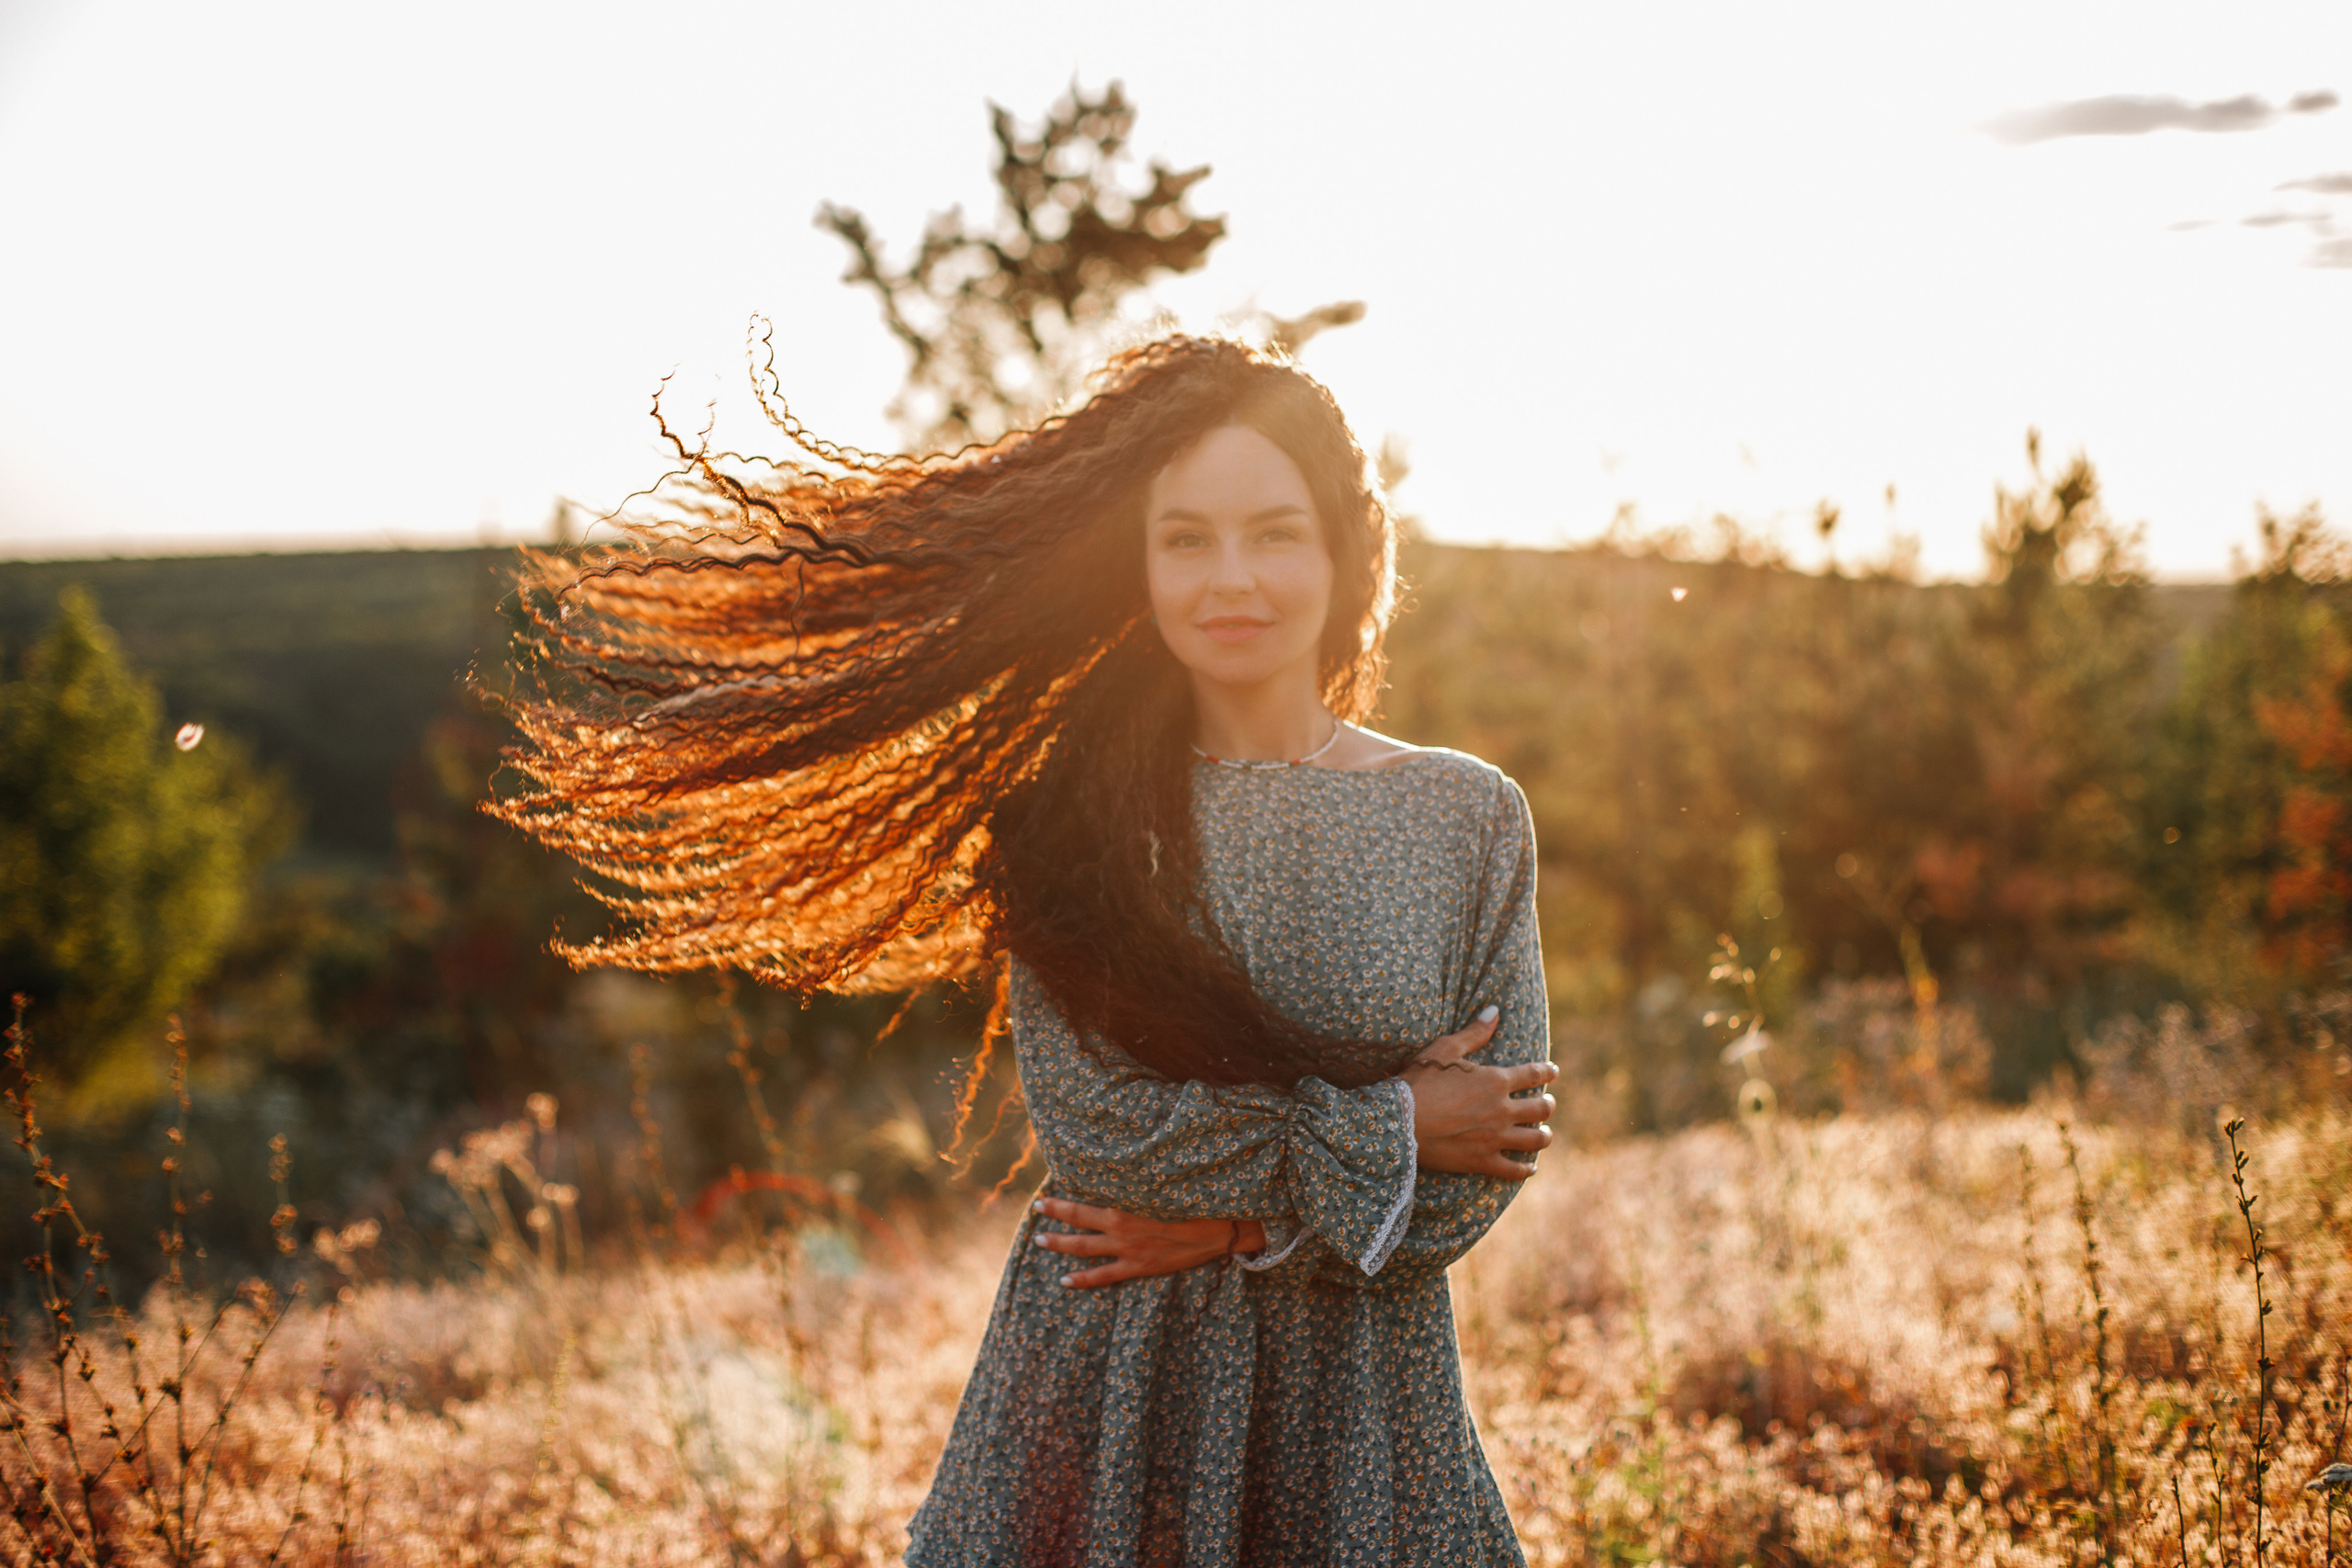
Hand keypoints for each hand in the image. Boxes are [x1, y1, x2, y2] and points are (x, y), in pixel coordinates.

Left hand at [1029, 1197, 1267, 1287]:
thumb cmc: (1192, 1202)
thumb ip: (1138, 1184)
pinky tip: (1065, 1280)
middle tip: (1035, 1210)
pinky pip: (1104, 1277)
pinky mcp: (1138, 1268)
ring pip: (1084, 1249)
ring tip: (1040, 1242)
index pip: (1086, 1200)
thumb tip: (1119, 1170)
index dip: (1062, 1199)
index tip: (1044, 1194)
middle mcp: (1121, 1228)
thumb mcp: (1162, 1187)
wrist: (1217, 1231)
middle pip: (1079, 1221)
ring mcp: (1128, 1251)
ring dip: (1060, 1245)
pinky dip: (1082, 1279)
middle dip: (1055, 1215)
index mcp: (1127, 1205)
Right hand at [1401, 1005, 1557, 1179]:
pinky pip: (1513, 1170)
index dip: (1547, 1072)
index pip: (1533, 1074)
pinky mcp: (1482, 1161)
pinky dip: (1525, 1169)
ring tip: (1544, 1133)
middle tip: (1548, 1103)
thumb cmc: (1418, 1081)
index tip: (1553, 1072)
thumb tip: (1495, 1010)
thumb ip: (1474, 1032)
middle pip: (1541, 1109)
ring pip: (1535, 1140)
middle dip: (1548, 1105)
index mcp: (1496, 1081)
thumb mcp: (1445, 1049)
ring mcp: (1494, 1138)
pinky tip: (1529, 1168)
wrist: (1398, 1121)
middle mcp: (1502, 1110)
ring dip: (1544, 1136)